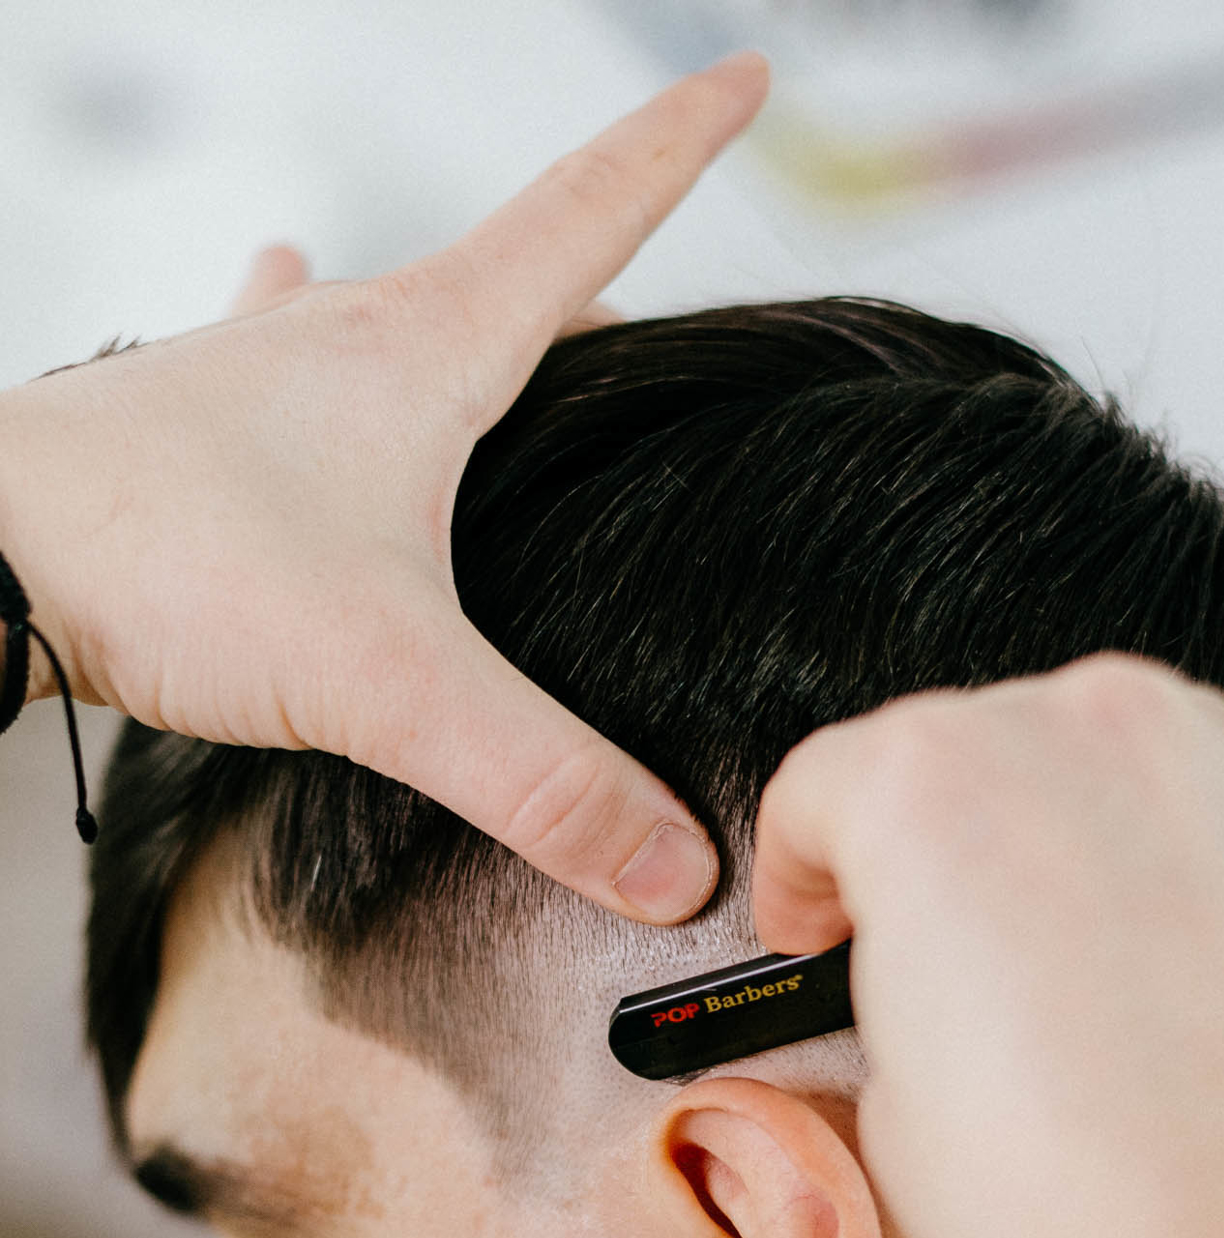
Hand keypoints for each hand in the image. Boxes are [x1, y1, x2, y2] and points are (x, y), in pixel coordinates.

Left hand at [0, 53, 769, 920]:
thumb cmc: (167, 565)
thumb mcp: (386, 682)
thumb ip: (539, 775)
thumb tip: (679, 862)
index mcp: (426, 355)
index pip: (586, 214)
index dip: (676, 147)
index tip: (747, 72)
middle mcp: (346, 339)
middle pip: (502, 270)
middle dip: (590, 254)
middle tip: (647, 266)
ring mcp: (259, 372)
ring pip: (388, 308)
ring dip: (456, 304)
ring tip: (503, 314)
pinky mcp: (189, 422)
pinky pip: (277, 351)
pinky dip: (307, 328)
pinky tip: (284, 304)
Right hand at [752, 656, 1223, 1237]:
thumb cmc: (1091, 1221)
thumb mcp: (896, 1108)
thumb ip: (903, 984)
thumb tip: (942, 974)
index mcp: (931, 790)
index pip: (829, 782)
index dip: (807, 864)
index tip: (825, 912)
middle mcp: (1084, 733)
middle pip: (985, 748)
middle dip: (963, 848)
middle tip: (979, 967)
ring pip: (1133, 755)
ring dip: (1109, 834)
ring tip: (1132, 976)